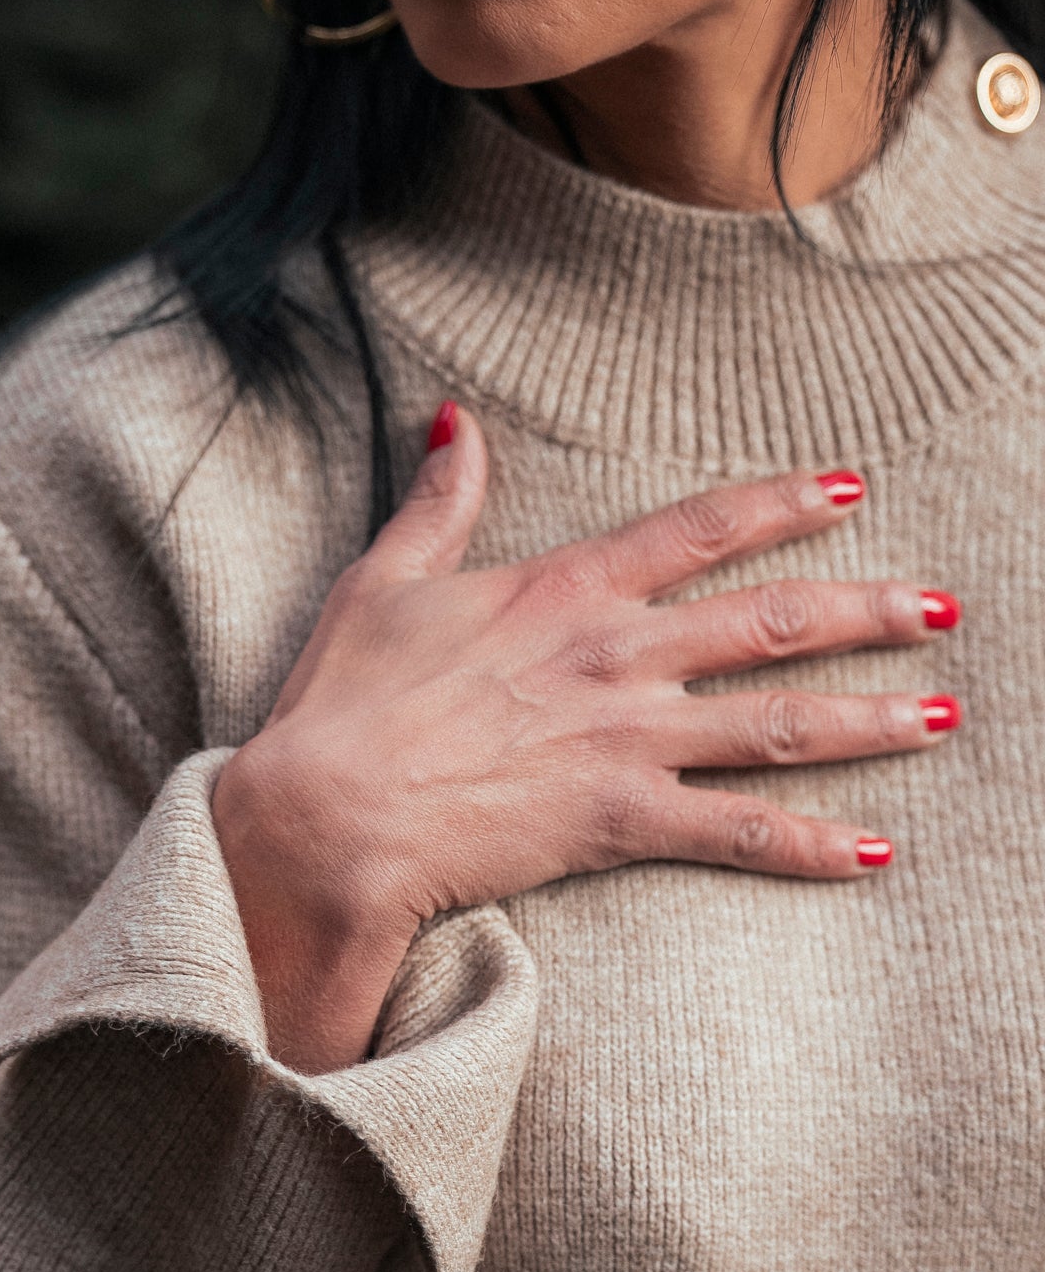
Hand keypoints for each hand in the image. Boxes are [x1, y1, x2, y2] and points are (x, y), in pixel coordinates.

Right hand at [213, 402, 960, 1073]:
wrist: (328, 814)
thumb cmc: (344, 702)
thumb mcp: (384, 580)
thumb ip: (437, 503)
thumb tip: (452, 422)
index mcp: (566, 590)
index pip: (700, 531)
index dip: (781, 505)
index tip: (846, 490)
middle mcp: (617, 655)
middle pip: (772, 622)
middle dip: (868, 611)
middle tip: (941, 609)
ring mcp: (627, 739)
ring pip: (780, 721)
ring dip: (872, 717)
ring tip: (944, 713)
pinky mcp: (620, 820)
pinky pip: (739, 832)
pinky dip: (812, 844)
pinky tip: (877, 849)